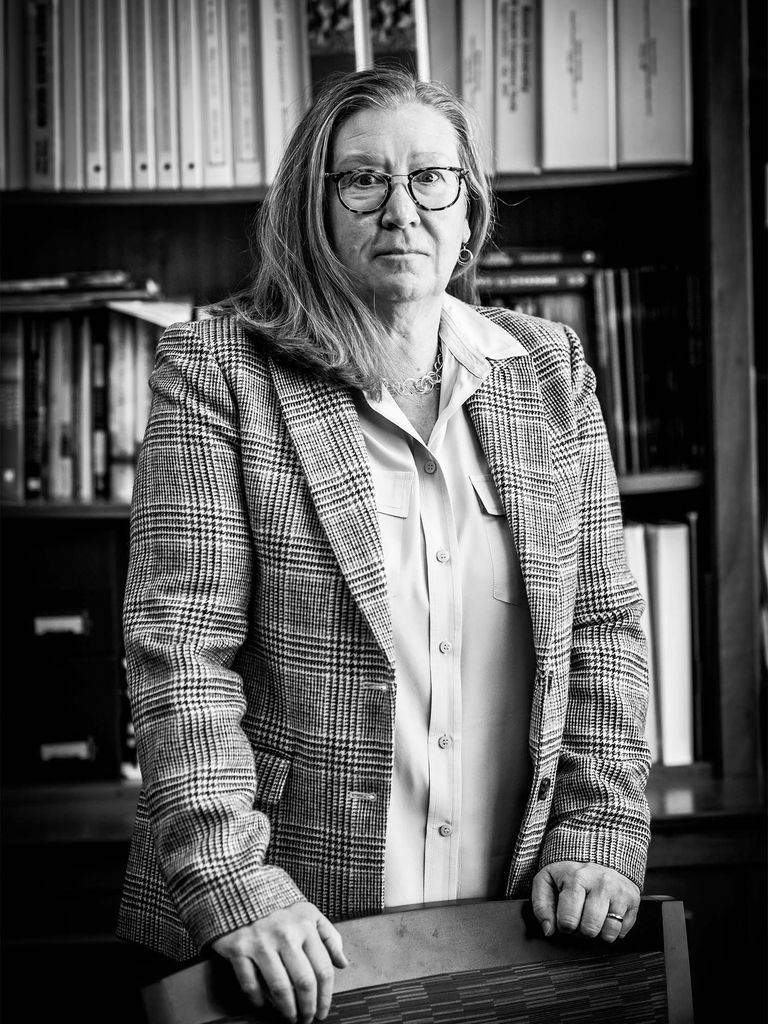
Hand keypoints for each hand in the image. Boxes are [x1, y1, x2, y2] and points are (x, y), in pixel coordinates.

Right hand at [211, 901, 347, 1022]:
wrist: (241, 889)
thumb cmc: (278, 906)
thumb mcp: (309, 913)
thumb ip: (329, 936)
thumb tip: (343, 963)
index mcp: (305, 926)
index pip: (323, 969)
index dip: (326, 996)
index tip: (323, 1010)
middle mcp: (285, 934)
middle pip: (304, 982)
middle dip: (308, 1007)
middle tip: (307, 1019)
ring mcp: (261, 942)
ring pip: (279, 988)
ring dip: (287, 1010)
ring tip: (290, 1017)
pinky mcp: (239, 949)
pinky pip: (250, 985)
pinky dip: (259, 1000)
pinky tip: (264, 1004)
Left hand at [531, 861, 639, 942]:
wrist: (598, 854)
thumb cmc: (570, 873)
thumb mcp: (547, 881)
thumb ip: (541, 905)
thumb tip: (548, 930)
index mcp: (577, 878)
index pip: (568, 921)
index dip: (564, 927)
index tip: (565, 919)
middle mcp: (601, 883)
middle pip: (589, 930)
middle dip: (581, 931)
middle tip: (579, 919)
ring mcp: (619, 891)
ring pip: (608, 933)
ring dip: (598, 933)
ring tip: (592, 918)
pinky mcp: (633, 899)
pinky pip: (622, 932)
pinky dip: (612, 931)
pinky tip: (606, 916)